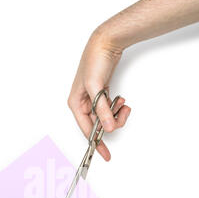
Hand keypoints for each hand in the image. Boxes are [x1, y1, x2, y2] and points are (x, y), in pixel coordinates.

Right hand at [68, 29, 130, 160]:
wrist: (105, 43)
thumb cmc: (95, 61)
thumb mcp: (96, 88)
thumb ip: (102, 110)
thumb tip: (107, 128)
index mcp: (76, 104)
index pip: (87, 131)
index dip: (97, 143)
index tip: (106, 154)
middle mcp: (82, 104)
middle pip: (98, 125)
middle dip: (112, 122)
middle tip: (123, 114)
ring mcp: (92, 100)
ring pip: (106, 118)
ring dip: (117, 114)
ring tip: (123, 104)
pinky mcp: (101, 95)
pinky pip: (109, 110)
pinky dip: (117, 108)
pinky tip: (121, 101)